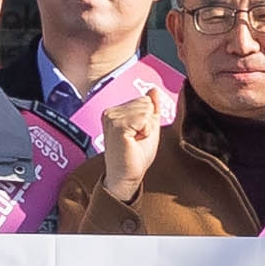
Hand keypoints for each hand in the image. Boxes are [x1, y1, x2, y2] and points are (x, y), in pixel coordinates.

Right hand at [95, 76, 176, 202]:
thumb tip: (153, 89)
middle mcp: (110, 112)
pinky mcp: (116, 125)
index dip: (148, 120)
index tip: (138, 135)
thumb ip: (151, 108)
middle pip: (145, 102)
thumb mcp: (149, 128)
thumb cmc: (136, 156)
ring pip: (146, 109)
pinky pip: (144, 118)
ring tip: (135, 142)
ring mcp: (111, 117)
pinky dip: (145, 132)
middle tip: (137, 140)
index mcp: (115, 111)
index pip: (144, 100)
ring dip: (147, 128)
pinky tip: (134, 142)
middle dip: (148, 123)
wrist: (127, 177)